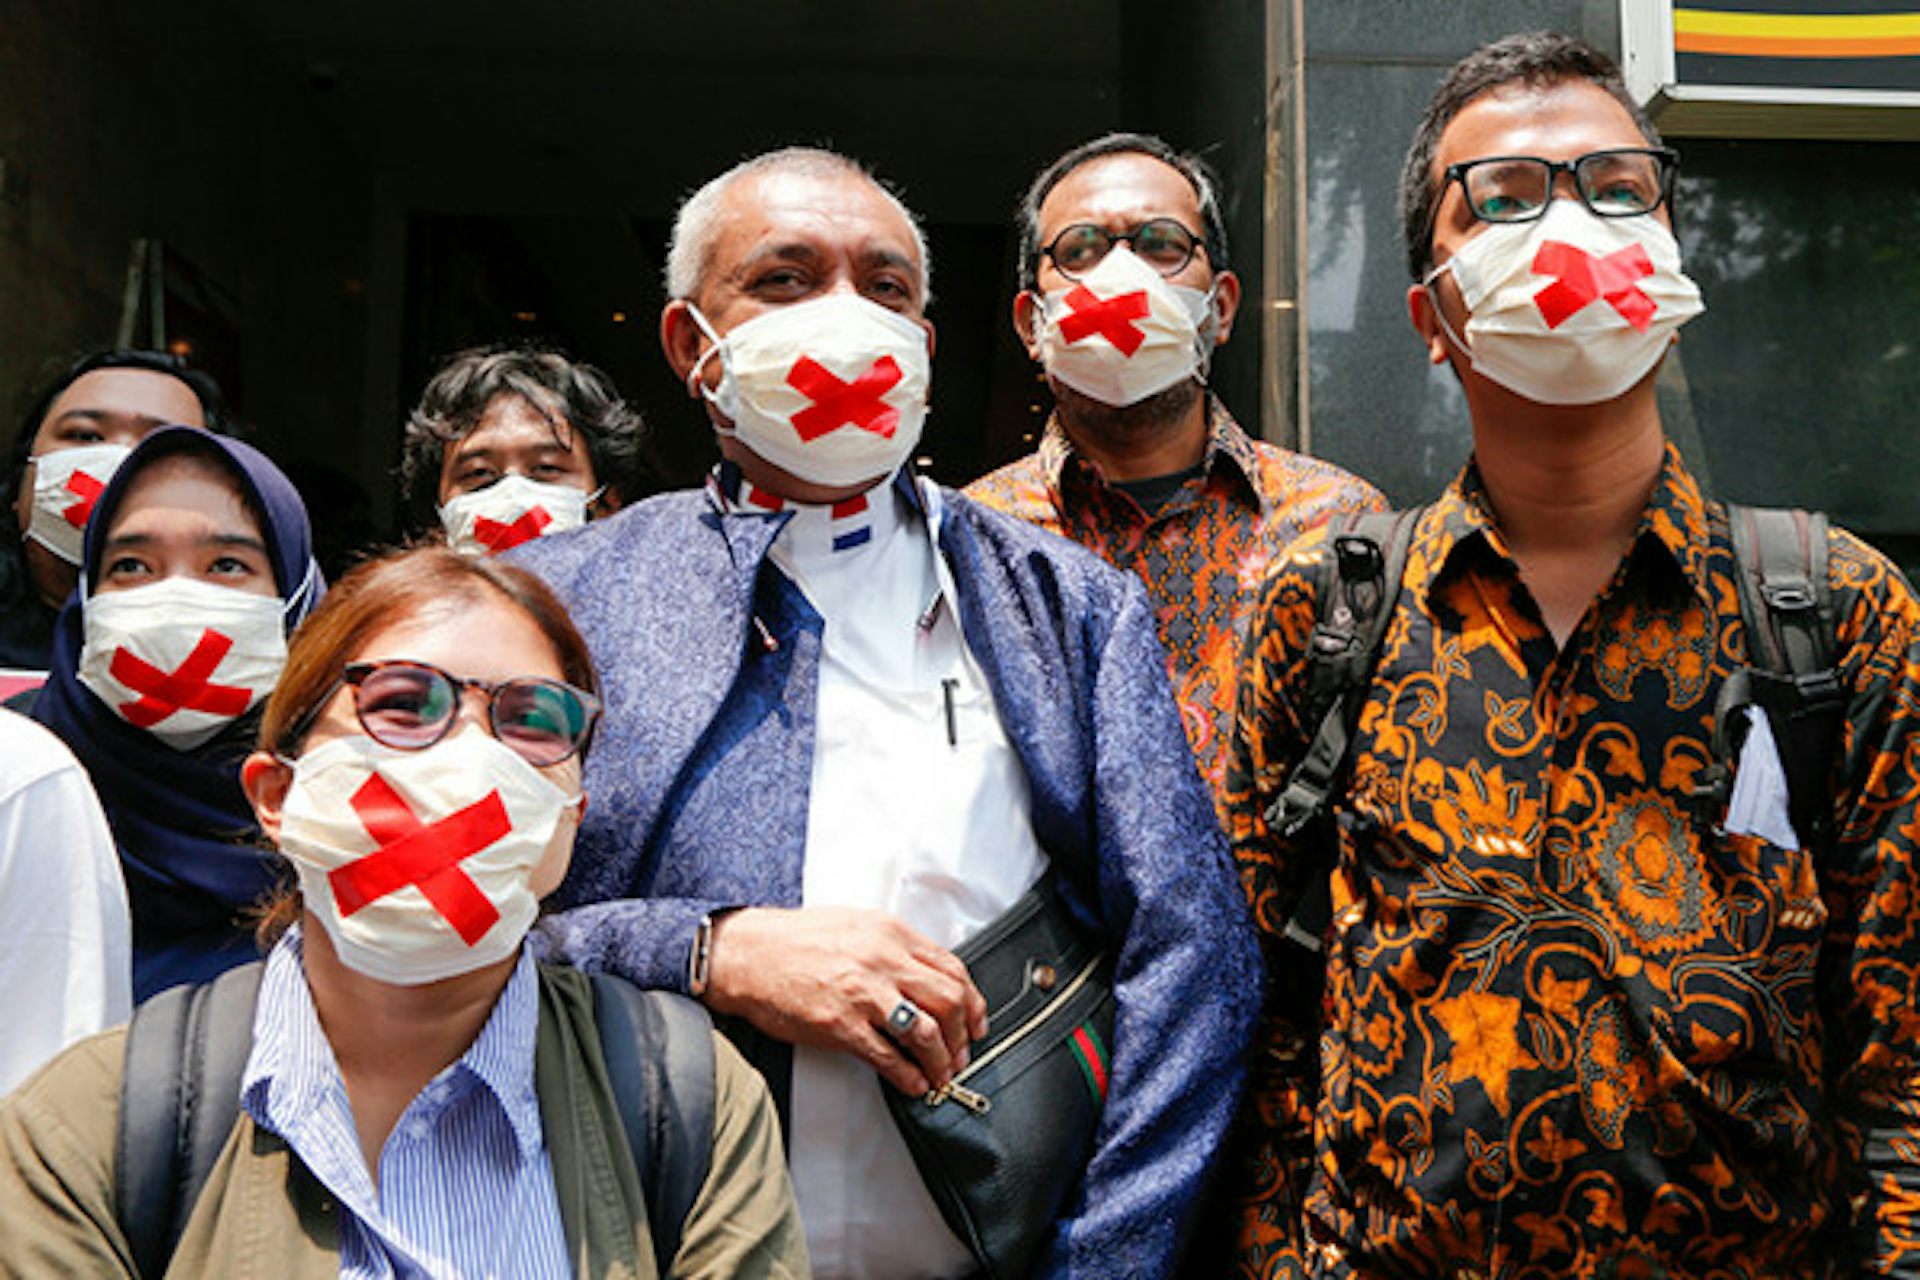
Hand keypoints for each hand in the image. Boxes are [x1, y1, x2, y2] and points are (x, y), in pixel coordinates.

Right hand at [704, 907, 988, 1095]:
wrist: (745, 954)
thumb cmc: (793, 941)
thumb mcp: (855, 925)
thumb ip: (893, 948)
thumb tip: (925, 977)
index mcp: (890, 934)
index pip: (953, 969)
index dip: (973, 1002)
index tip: (975, 1022)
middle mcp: (882, 960)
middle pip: (950, 1001)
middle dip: (963, 1035)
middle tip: (961, 1055)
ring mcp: (863, 994)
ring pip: (927, 1032)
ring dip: (941, 1061)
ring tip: (940, 1075)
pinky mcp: (841, 1025)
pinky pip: (889, 1057)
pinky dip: (909, 1077)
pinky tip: (913, 1085)